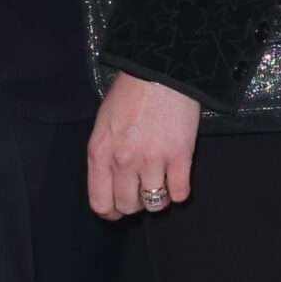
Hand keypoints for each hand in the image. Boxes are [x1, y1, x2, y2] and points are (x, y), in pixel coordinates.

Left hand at [87, 74, 200, 220]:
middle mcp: (123, 160)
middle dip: (136, 203)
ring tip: (161, 180)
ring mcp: (152, 159)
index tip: (120, 207)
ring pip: (155, 203)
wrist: (160, 70)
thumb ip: (104, 155)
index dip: (111, 211)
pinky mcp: (179, 156)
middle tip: (143, 188)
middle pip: (128, 206)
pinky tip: (177, 176)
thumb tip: (111, 184)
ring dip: (159, 196)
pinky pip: (179, 193)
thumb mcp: (104, 123)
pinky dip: (179, 190)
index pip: (100, 202)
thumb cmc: (131, 93)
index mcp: (100, 152)